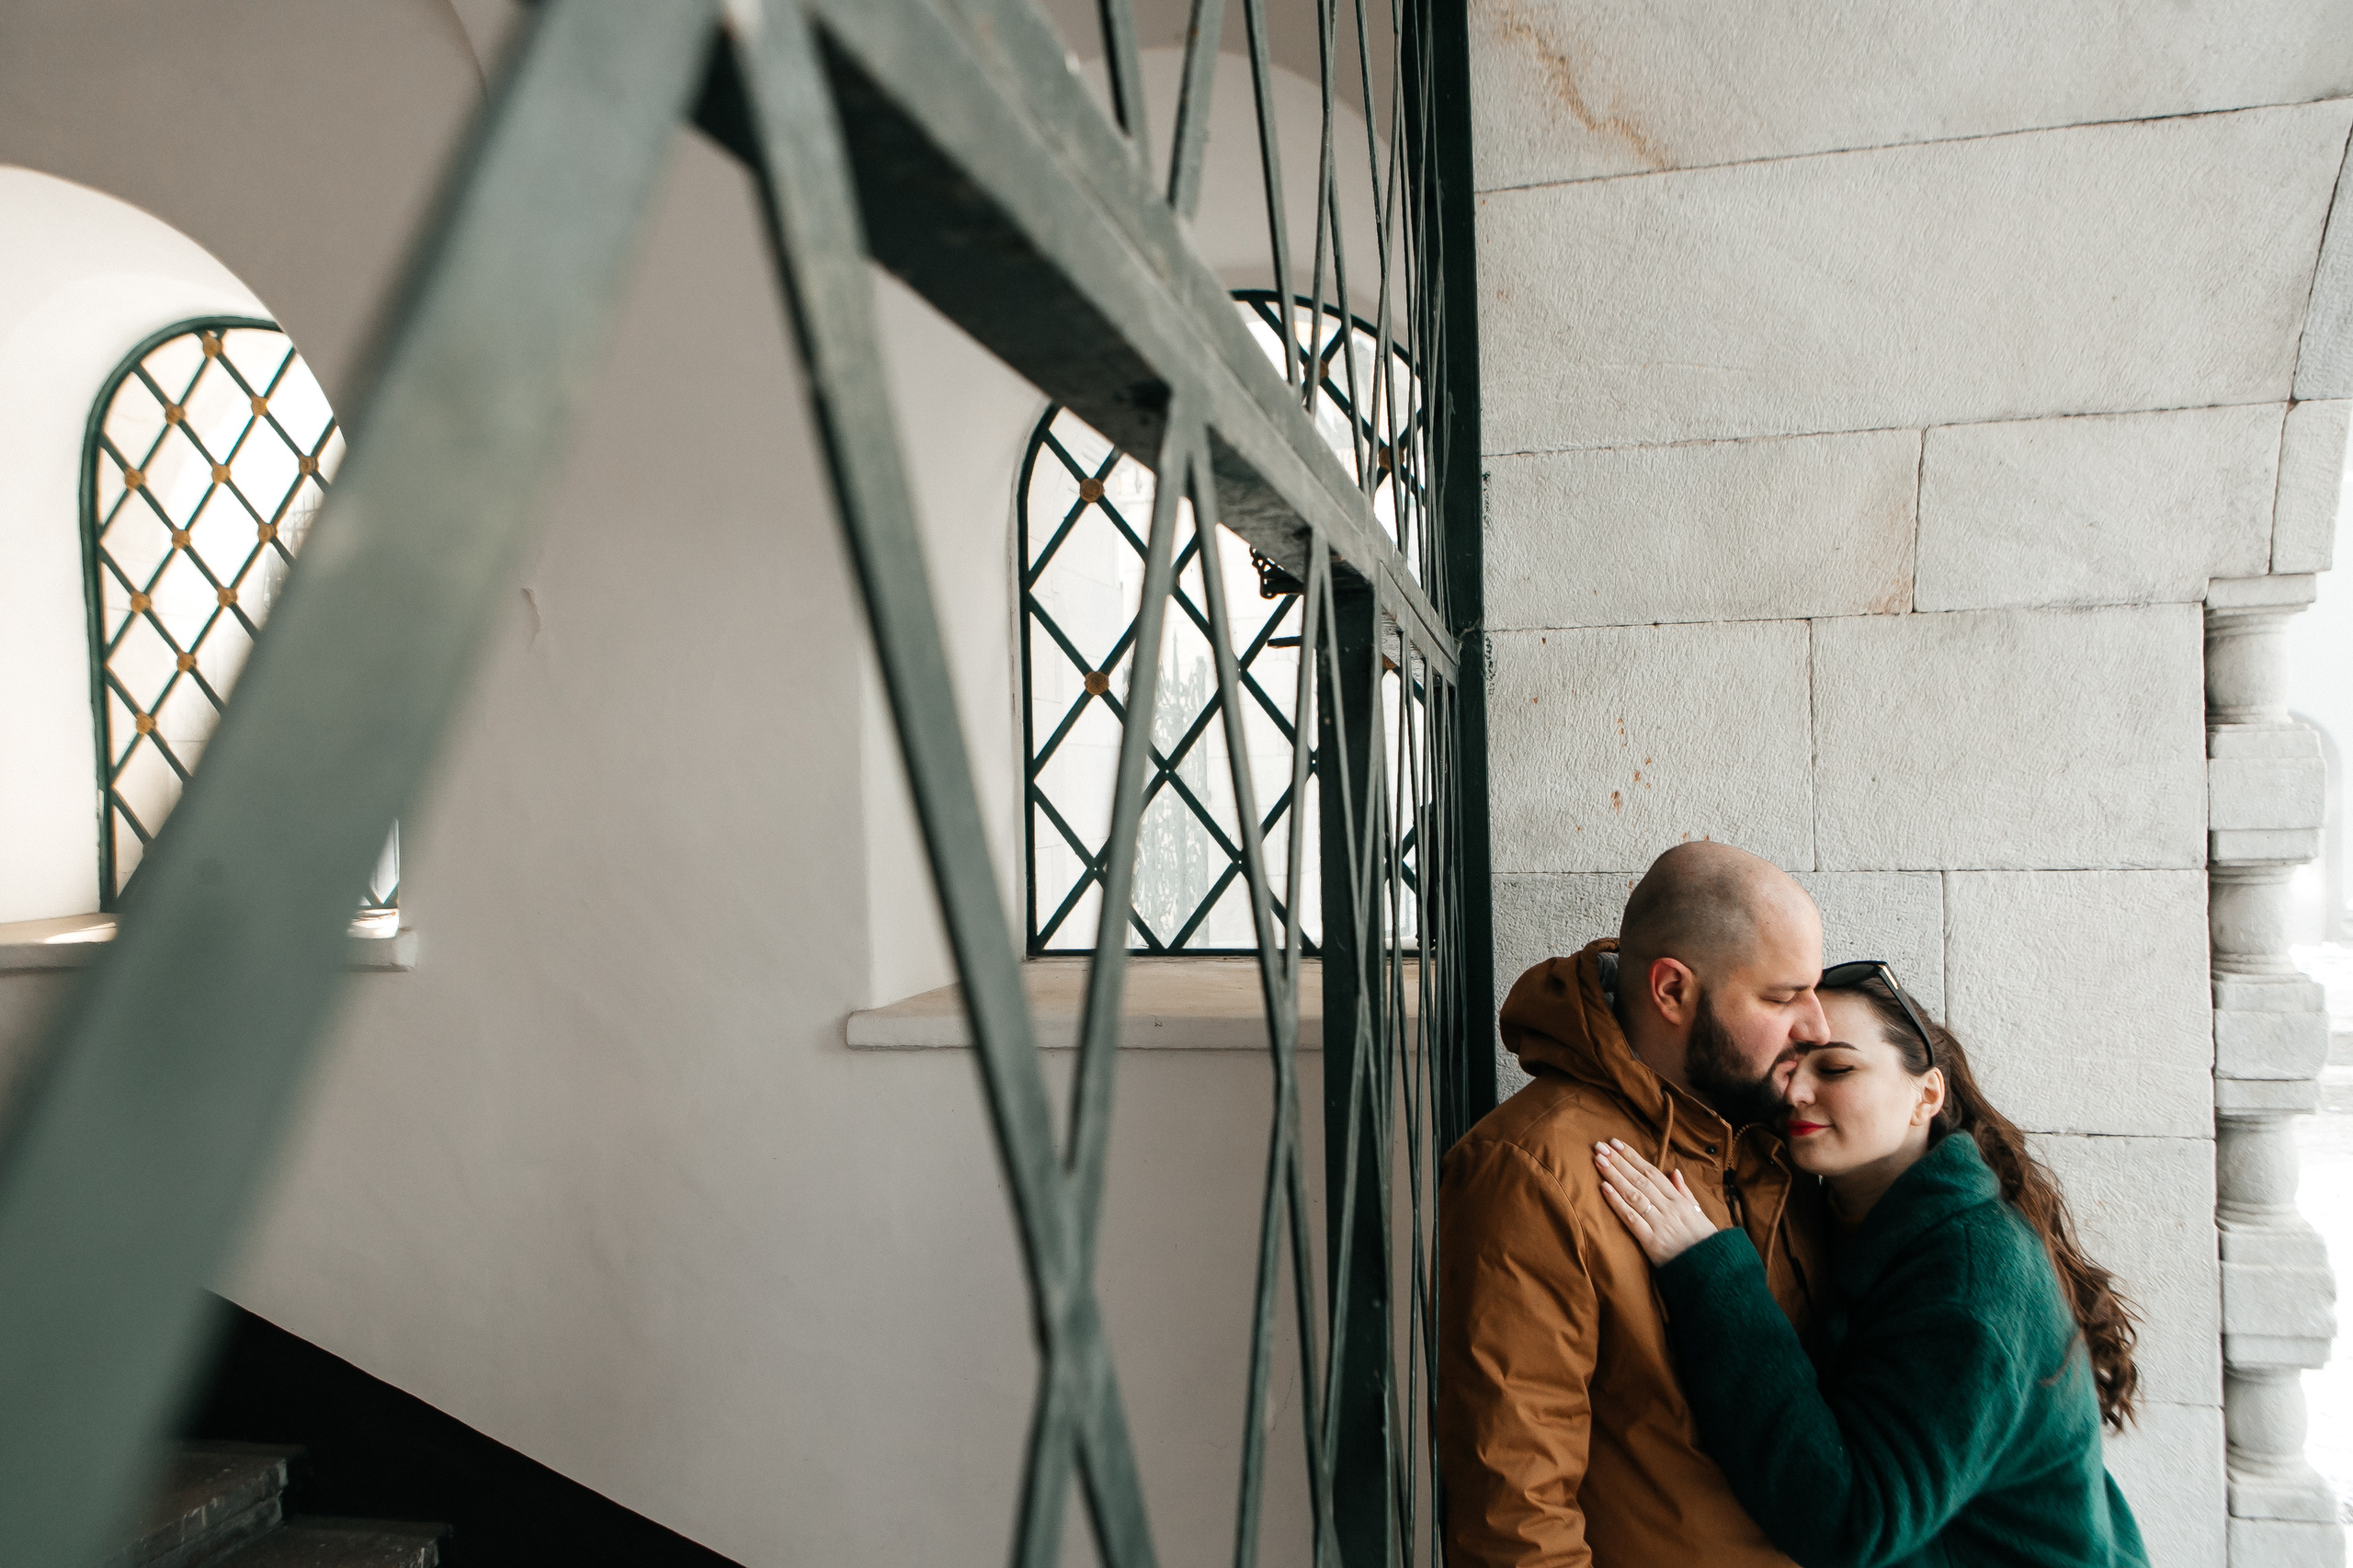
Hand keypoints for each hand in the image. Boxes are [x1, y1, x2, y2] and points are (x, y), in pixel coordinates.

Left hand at [1595, 1140, 1720, 1265]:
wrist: (1713, 1271)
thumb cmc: (1705, 1242)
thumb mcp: (1699, 1213)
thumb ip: (1685, 1192)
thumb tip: (1674, 1172)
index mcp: (1680, 1200)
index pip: (1652, 1173)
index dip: (1633, 1157)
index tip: (1617, 1143)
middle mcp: (1669, 1208)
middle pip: (1640, 1179)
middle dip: (1618, 1161)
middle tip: (1600, 1146)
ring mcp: (1660, 1224)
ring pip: (1633, 1194)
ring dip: (1614, 1176)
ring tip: (1598, 1161)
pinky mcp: (1652, 1242)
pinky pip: (1632, 1218)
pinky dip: (1617, 1202)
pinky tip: (1604, 1188)